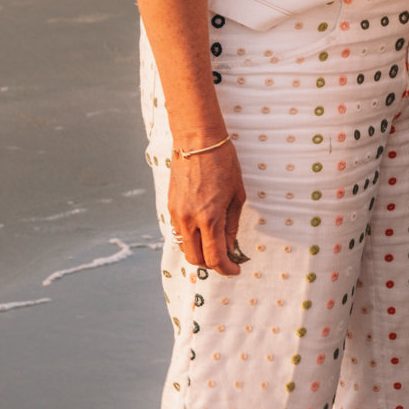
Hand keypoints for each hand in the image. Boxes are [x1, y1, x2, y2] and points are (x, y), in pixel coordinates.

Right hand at [168, 141, 246, 277]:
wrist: (197, 139)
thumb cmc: (223, 162)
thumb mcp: (237, 194)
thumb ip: (232, 224)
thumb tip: (230, 246)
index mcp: (209, 218)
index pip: (215, 257)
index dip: (227, 269)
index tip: (235, 270)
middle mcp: (189, 220)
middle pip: (196, 259)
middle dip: (212, 264)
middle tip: (226, 259)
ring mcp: (177, 214)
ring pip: (185, 248)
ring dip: (200, 253)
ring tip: (215, 244)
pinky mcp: (170, 206)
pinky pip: (179, 233)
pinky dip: (191, 238)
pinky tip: (203, 230)